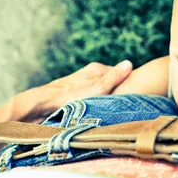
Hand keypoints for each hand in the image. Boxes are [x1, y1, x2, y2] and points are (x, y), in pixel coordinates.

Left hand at [9, 61, 132, 123]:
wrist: (42, 105)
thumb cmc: (69, 97)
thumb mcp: (96, 88)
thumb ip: (113, 77)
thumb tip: (129, 63)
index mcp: (96, 69)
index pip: (120, 74)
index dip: (128, 84)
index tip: (135, 96)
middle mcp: (88, 75)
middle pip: (110, 84)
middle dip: (116, 93)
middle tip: (123, 106)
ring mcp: (81, 84)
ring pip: (100, 92)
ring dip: (105, 101)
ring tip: (110, 112)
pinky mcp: (75, 95)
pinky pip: (91, 99)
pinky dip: (96, 105)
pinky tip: (96, 114)